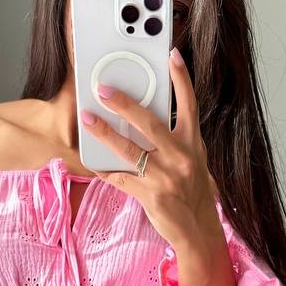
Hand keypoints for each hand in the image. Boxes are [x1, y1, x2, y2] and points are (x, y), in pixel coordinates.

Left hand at [80, 47, 220, 249]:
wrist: (197, 229)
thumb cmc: (193, 191)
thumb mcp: (193, 159)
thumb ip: (175, 140)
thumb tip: (145, 120)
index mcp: (192, 144)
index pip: (188, 105)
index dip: (181, 78)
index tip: (172, 55)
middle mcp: (180, 157)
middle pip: (149, 123)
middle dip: (124, 104)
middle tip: (103, 89)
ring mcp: (164, 177)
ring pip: (129, 149)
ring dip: (105, 132)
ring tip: (87, 118)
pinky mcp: (150, 195)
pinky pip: (120, 178)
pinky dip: (103, 169)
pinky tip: (91, 160)